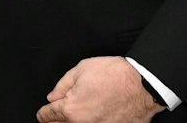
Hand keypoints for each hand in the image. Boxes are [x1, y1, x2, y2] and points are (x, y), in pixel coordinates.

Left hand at [36, 56, 162, 122]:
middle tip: (53, 117)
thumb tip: (53, 96)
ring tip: (73, 117)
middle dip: (53, 122)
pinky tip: (91, 117)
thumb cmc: (116, 75)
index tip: (44, 113)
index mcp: (71, 108)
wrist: (142, 85)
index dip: (43, 113)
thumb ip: (63, 84)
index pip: (48, 115)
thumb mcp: (82, 69)